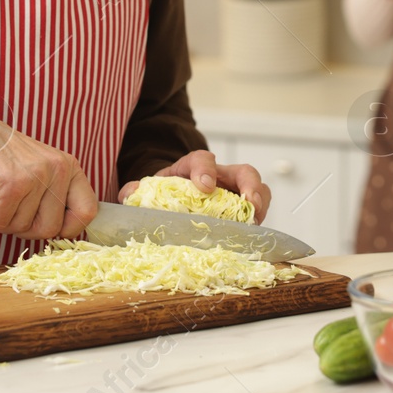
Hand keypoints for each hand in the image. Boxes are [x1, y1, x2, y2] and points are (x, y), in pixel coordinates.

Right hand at [0, 105, 98, 239]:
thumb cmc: (3, 157)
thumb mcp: (41, 169)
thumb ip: (54, 195)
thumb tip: (60, 234)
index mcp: (69, 168)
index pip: (87, 211)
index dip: (68, 229)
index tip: (46, 227)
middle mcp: (58, 170)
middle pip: (50, 229)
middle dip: (25, 230)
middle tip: (8, 216)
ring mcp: (35, 177)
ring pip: (22, 227)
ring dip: (1, 222)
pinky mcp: (11, 185)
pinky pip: (0, 222)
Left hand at [116, 150, 270, 223]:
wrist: (172, 201)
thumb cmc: (164, 195)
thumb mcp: (148, 191)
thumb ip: (136, 191)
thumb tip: (131, 193)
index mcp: (193, 168)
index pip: (202, 159)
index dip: (205, 169)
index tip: (204, 186)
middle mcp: (220, 176)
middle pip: (242, 170)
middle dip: (248, 184)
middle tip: (248, 202)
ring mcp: (235, 193)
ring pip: (257, 187)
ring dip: (261, 202)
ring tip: (256, 220)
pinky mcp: (242, 210)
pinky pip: (259, 208)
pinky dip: (260, 217)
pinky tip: (254, 232)